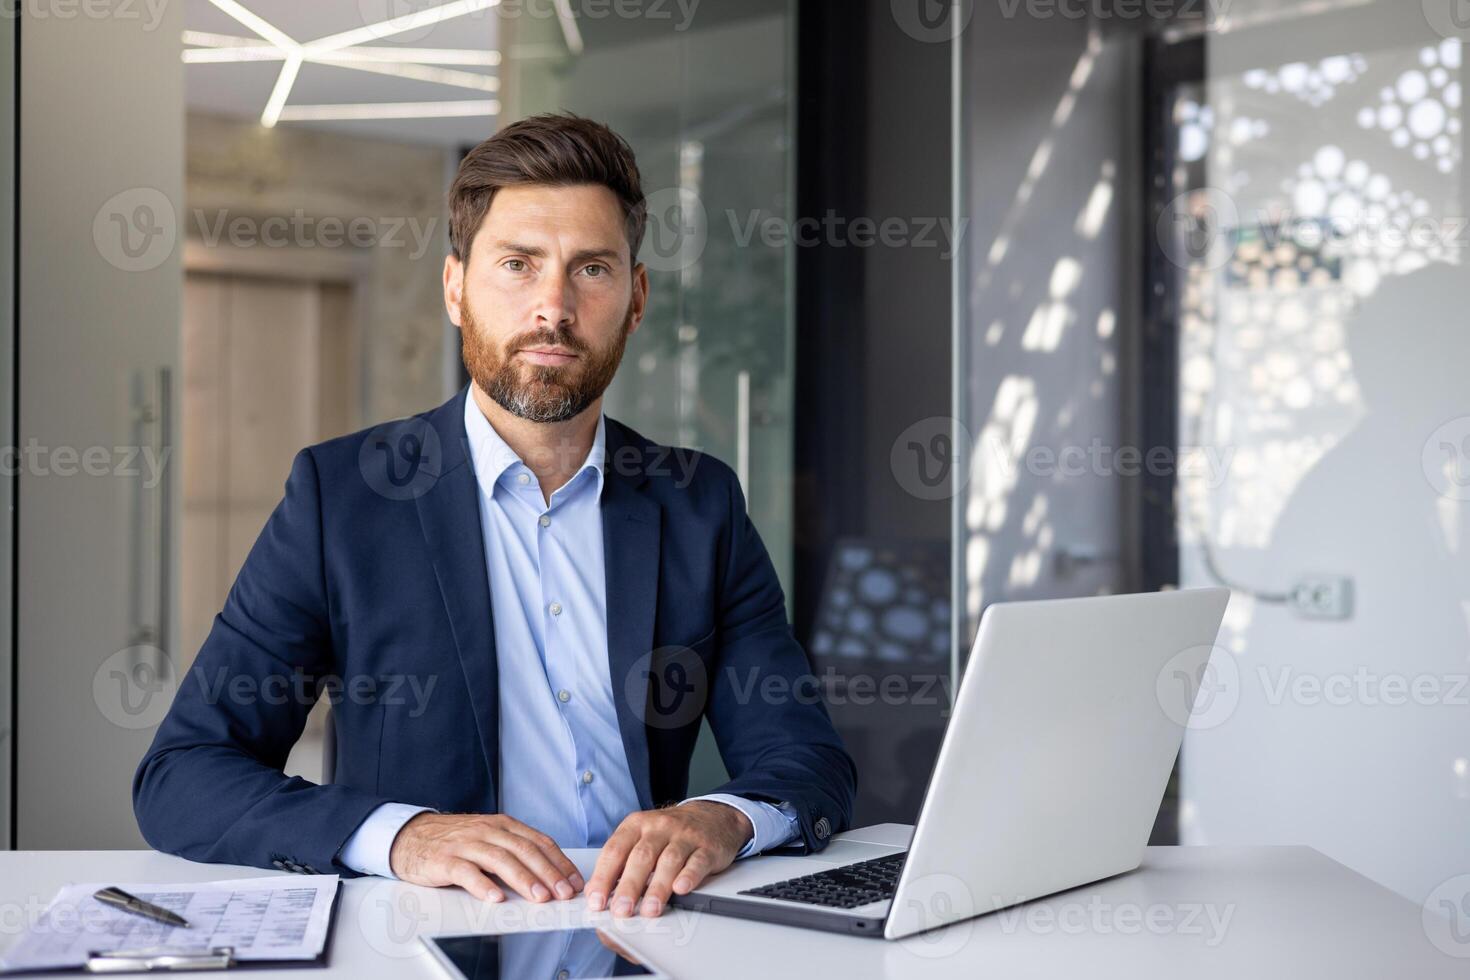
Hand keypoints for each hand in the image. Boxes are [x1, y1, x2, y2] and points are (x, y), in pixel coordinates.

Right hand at [388, 812, 583, 902]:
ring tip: (539, 896)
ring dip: (523, 879)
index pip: (538, 842)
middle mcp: (488, 831)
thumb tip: (549, 875)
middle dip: (548, 873)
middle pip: (524, 851)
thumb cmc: (456, 841)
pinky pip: (467, 872)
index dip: (559, 862)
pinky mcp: (446, 860)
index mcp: (503, 825)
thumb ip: (514, 851)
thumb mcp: (489, 838)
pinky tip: (495, 898)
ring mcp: (466, 845)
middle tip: (563, 892)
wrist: (411, 836)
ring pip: (500, 860)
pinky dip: (483, 885)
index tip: (574, 881)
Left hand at [586, 801, 752, 917]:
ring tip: (650, 909)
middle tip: (621, 910)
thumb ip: (621, 862)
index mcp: (636, 825)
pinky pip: (697, 861)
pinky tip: (681, 889)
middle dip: (629, 886)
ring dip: (658, 887)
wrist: (711, 815)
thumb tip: (598, 894)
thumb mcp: (641, 837)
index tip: (596, 901)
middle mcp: (659, 827)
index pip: (615, 850)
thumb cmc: (669, 833)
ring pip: (669, 861)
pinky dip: (689, 876)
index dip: (603, 877)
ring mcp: (685, 836)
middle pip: (641, 857)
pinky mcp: (707, 847)